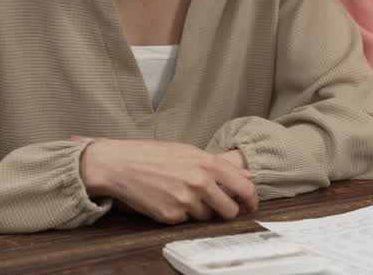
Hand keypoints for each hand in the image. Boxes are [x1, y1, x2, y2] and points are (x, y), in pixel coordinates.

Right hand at [79, 139, 258, 223]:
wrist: (122, 165)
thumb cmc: (155, 155)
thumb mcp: (191, 152)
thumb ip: (221, 166)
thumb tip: (248, 175)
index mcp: (209, 164)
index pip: (244, 187)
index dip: (251, 199)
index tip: (251, 204)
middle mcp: (200, 183)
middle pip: (230, 210)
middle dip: (226, 210)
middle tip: (218, 205)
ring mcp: (185, 201)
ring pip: (207, 217)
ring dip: (200, 210)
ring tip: (183, 194)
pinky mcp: (171, 215)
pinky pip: (186, 221)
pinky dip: (181, 214)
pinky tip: (169, 199)